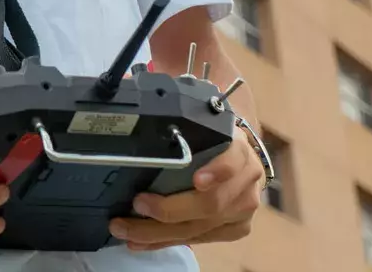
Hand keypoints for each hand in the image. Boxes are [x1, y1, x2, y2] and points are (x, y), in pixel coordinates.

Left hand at [110, 130, 264, 250]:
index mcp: (239, 150)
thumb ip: (188, 135)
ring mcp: (242, 210)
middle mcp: (246, 182)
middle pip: (210, 204)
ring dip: (156, 232)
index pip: (233, 160)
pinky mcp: (236, 229)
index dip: (217, 171)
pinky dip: (164, 242)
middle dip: (169, 209)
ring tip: (125, 230)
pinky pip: (197, 240)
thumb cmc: (216, 142)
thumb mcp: (207, 130)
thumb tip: (145, 139)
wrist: (244, 160)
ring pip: (199, 228)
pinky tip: (141, 242)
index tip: (197, 180)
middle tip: (137, 204)